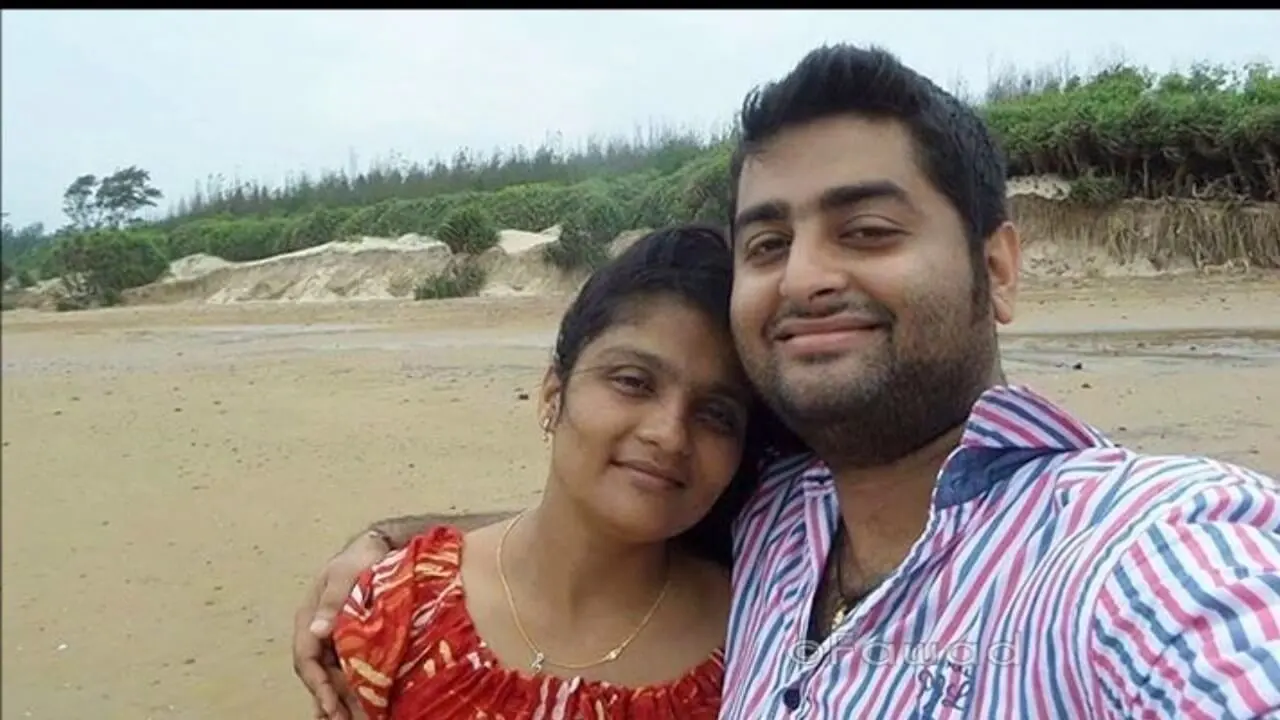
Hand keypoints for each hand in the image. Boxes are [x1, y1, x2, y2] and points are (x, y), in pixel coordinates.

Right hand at [293, 532, 390, 719]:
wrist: (378, 547)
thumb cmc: (360, 558)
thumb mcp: (345, 575)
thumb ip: (332, 602)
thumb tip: (318, 631)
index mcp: (309, 617)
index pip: (306, 658)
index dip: (318, 684)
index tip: (331, 705)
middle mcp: (317, 631)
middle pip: (317, 673)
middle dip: (329, 699)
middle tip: (345, 719)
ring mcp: (332, 636)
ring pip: (330, 674)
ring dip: (339, 698)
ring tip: (352, 718)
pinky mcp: (349, 639)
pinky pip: (344, 667)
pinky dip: (347, 687)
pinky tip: (354, 706)